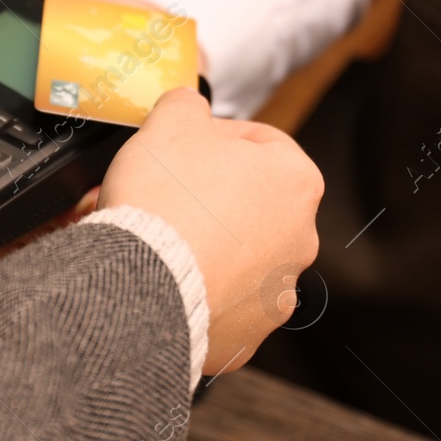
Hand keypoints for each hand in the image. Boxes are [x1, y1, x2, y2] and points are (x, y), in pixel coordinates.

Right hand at [97, 88, 322, 375]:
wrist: (141, 287)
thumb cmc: (165, 201)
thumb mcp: (171, 121)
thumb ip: (187, 103)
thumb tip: (187, 106)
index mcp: (296, 182)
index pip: (262, 143)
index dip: (217, 136)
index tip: (184, 144)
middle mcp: (299, 241)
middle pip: (250, 203)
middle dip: (207, 194)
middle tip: (162, 190)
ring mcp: (274, 294)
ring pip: (235, 256)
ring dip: (202, 243)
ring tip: (155, 237)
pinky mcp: (244, 336)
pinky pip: (217, 303)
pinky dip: (192, 289)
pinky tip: (159, 277)